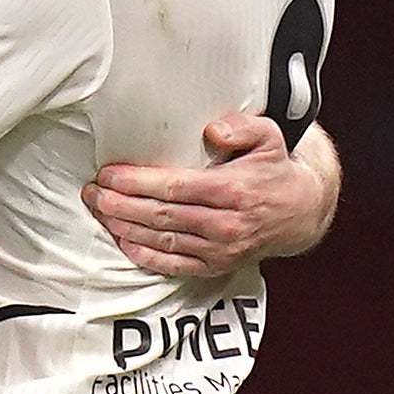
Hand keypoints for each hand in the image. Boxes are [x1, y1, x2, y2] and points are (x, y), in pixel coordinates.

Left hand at [86, 109, 328, 280]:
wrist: (300, 213)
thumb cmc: (274, 170)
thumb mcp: (270, 136)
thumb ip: (243, 127)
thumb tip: (212, 131)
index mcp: (233, 190)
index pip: (175, 187)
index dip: (137, 183)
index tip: (109, 175)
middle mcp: (225, 224)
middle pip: (162, 216)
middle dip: (121, 205)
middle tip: (92, 194)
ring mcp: (220, 249)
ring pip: (163, 241)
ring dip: (126, 228)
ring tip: (99, 213)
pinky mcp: (216, 266)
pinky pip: (174, 265)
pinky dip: (146, 256)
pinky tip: (124, 242)